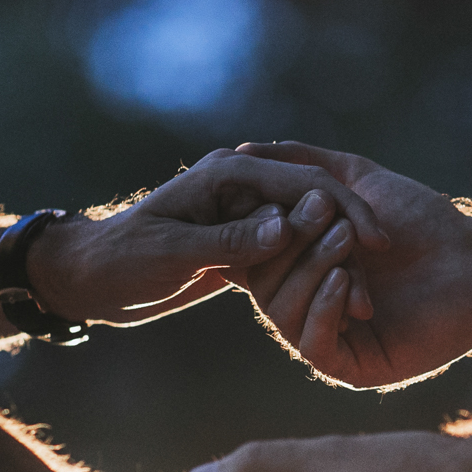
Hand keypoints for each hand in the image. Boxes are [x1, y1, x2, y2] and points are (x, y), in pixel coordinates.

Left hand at [27, 148, 388, 324]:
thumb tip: (287, 228)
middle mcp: (243, 186)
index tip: (373, 244)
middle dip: (349, 234)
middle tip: (379, 270)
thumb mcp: (174, 254)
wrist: (93, 278)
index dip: (342, 211)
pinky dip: (317, 269)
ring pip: (310, 229)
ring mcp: (247, 213)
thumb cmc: (122, 260)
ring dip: (337, 259)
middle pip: (315, 202)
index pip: (302, 184)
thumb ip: (230, 241)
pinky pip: (294, 250)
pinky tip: (342, 293)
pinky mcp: (245, 242)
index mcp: (230, 173)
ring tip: (362, 298)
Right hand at [233, 142, 471, 387]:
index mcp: (298, 267)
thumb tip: (241, 149)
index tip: (278, 192)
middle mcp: (305, 305)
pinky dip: (322, 309)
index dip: (256, 222)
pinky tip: (343, 280)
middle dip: (290, 241)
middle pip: (260, 281)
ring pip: (282, 312)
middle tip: (323, 208)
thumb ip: (301, 163)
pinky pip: (313, 346)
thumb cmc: (422, 221)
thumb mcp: (355, 179)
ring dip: (310, 269)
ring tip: (347, 238)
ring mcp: (325, 338)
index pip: (250, 251)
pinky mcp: (351, 367)